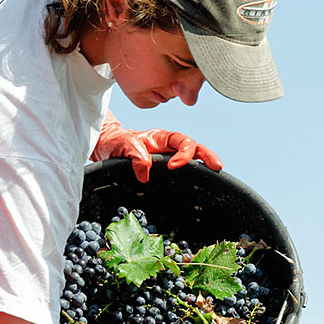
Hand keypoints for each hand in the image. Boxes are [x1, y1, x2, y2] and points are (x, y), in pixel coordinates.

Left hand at [91, 111, 222, 182]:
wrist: (106, 148)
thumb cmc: (115, 144)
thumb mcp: (121, 146)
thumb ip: (134, 155)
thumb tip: (144, 174)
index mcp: (160, 138)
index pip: (181, 141)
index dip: (183, 153)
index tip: (174, 166)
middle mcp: (168, 147)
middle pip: (194, 147)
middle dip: (207, 155)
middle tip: (217, 166)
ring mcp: (167, 158)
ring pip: (192, 158)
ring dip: (204, 164)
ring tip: (216, 173)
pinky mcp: (163, 170)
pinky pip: (182, 170)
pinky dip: (193, 175)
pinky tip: (200, 184)